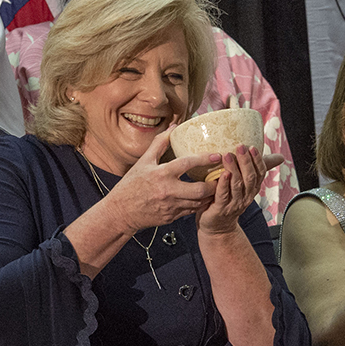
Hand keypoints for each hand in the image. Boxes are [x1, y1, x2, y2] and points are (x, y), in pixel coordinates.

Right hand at [98, 126, 215, 232]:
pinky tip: (206, 198)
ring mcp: (171, 206)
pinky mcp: (172, 217)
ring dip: (210, 195)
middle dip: (214, 184)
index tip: (218, 155)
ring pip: (199, 202)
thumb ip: (159, 144)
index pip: (187, 164)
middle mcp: (168, 191)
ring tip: (219, 187)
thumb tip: (172, 128)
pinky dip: (200, 204)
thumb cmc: (131, 185)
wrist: (121, 212)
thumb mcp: (144, 161)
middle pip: (200, 189)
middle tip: (223, 176)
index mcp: (161, 174)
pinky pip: (192, 211)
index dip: (205, 159)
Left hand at [197, 144, 267, 235]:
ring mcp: (234, 204)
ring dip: (233, 169)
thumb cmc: (229, 201)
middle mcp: (245, 197)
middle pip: (250, 178)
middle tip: (240, 147)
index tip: (252, 147)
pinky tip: (223, 174)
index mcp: (252, 190)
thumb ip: (255, 169)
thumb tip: (279, 156)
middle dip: (246, 161)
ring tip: (228, 156)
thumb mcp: (244, 185)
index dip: (258, 161)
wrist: (218, 227)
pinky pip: (223, 195)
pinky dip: (224, 184)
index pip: (260, 174)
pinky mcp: (221, 209)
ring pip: (237, 185)